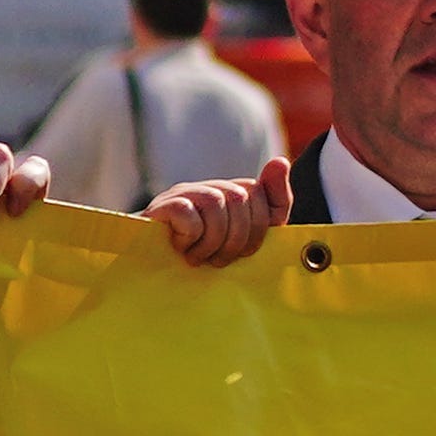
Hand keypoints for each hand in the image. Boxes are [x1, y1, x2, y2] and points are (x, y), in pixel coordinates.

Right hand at [148, 155, 293, 266]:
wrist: (153, 274)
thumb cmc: (204, 259)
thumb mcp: (248, 240)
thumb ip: (273, 205)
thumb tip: (281, 160)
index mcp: (232, 193)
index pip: (259, 194)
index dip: (257, 232)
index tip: (240, 255)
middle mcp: (209, 187)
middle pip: (240, 198)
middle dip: (235, 240)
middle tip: (217, 261)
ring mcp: (184, 193)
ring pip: (216, 203)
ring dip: (212, 242)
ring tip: (198, 258)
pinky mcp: (162, 206)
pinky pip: (188, 214)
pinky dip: (190, 238)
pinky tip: (179, 249)